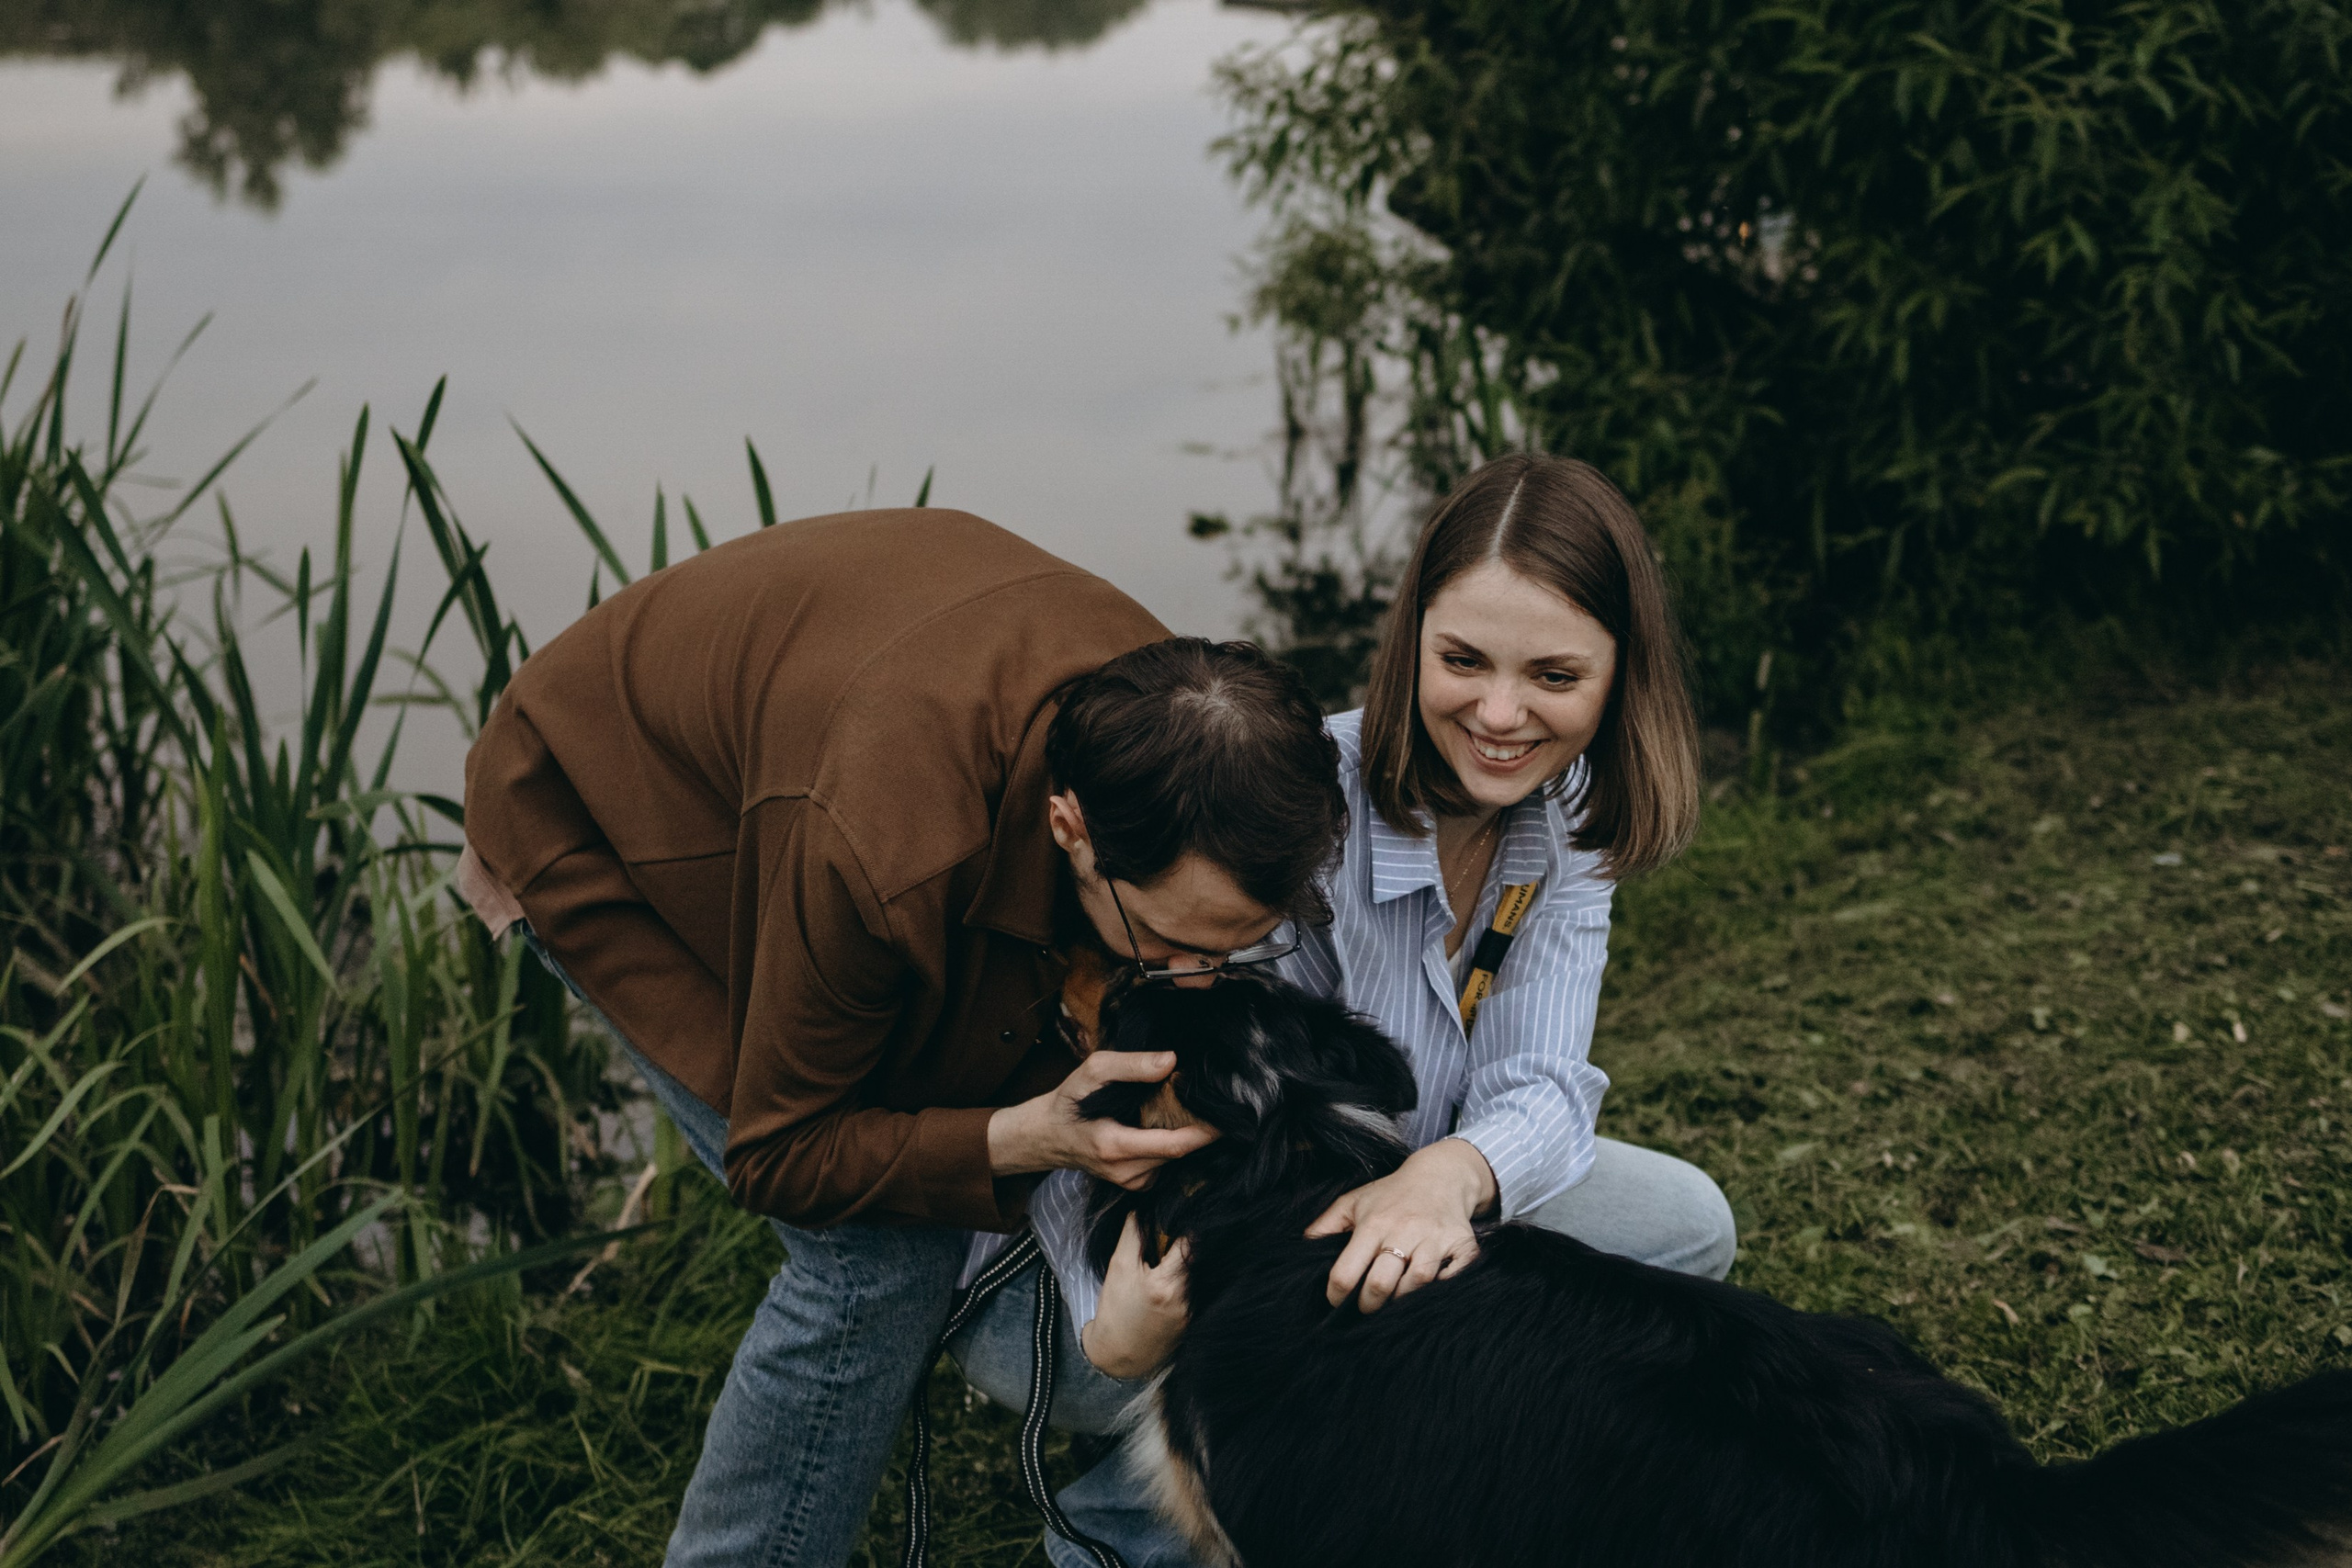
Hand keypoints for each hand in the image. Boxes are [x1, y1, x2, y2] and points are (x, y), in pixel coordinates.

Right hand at [987, 1050, 1215, 1186]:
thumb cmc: (1069, 1101)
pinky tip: (1168, 1125)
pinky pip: (1165, 1164)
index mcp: (1116, 1147)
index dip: (1207, 1131)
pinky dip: (1172, 1145)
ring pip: (1174, 1159)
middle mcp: (1126, 1172)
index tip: (1229, 1113)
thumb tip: (1171, 1061)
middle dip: (1200, 1129)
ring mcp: (1130, 1182)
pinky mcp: (1134, 1183)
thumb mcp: (1092, 1071)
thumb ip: (1131, 1066)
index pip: (1176, 1145)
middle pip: (1180, 1152)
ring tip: (1191, 1109)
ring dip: (1186, 1136)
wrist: (1046, 1136)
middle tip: (1214, 1101)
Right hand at [1080, 1213, 1190, 1377]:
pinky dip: (1187, 1281)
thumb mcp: (1119, 1267)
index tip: (1180, 1215)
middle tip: (1171, 1237)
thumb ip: (1133, 1234)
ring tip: (1169, 1259)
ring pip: (1199, 1273)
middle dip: (1186, 1244)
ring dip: (1188, 1263)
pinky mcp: (1195, 1321)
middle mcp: (1187, 1298)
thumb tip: (1144, 1208)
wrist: (1118, 1355)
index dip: (1187, 1224)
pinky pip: (1198, 1291)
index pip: (1191, 1242)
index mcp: (1168, 1283)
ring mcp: (1194, 1311)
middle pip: (1198, 1257)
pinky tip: (1171, 1282)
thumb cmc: (1115, 1310)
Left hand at [1307, 1137, 1496, 1311]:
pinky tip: (1431, 1290)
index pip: (1346, 1271)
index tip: (1335, 1302)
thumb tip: (1301, 1247)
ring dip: (1402, 1300)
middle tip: (1366, 1308)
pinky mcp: (1463, 1245)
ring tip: (1394, 1300)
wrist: (1441, 1175)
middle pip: (1381, 1283)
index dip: (1336, 1295)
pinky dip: (1443, 1288)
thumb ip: (1325, 1225)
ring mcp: (1435, 1238)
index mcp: (1373, 1224)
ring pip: (1416, 1284)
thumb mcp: (1354, 1202)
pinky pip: (1453, 1277)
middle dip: (1369, 1304)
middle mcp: (1404, 1230)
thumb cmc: (1391, 1194)